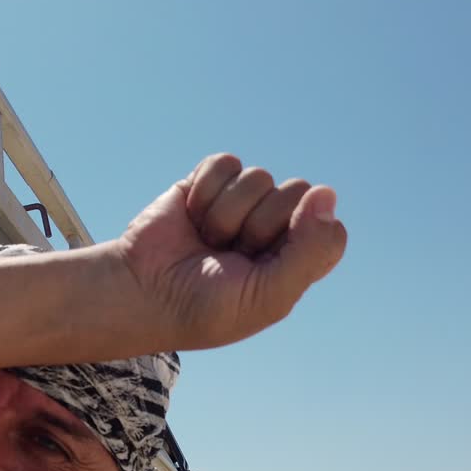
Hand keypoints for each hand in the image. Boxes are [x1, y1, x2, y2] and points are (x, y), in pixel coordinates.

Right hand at [115, 154, 347, 349]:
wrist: (142, 292)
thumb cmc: (205, 306)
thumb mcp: (269, 296)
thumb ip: (311, 250)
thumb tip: (327, 192)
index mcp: (297, 259)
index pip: (328, 227)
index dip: (300, 239)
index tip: (266, 264)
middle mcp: (274, 228)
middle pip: (297, 193)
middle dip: (259, 225)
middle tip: (230, 255)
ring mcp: (242, 203)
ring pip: (260, 177)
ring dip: (226, 214)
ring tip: (206, 241)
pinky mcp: (209, 182)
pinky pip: (226, 163)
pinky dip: (205, 191)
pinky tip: (191, 217)